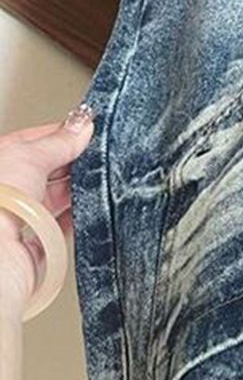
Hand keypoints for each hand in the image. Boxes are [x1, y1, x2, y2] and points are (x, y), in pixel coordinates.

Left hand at [0, 106, 93, 319]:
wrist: (0, 254)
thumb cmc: (0, 201)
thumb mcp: (30, 156)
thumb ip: (59, 141)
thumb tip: (81, 125)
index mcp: (0, 162)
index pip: (33, 141)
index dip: (61, 134)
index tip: (88, 130)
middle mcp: (8, 190)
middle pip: (47, 170)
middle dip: (72, 163)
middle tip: (97, 156)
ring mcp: (22, 218)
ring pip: (56, 198)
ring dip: (77, 191)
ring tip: (97, 182)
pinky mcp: (37, 244)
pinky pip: (63, 226)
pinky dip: (79, 218)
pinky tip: (90, 210)